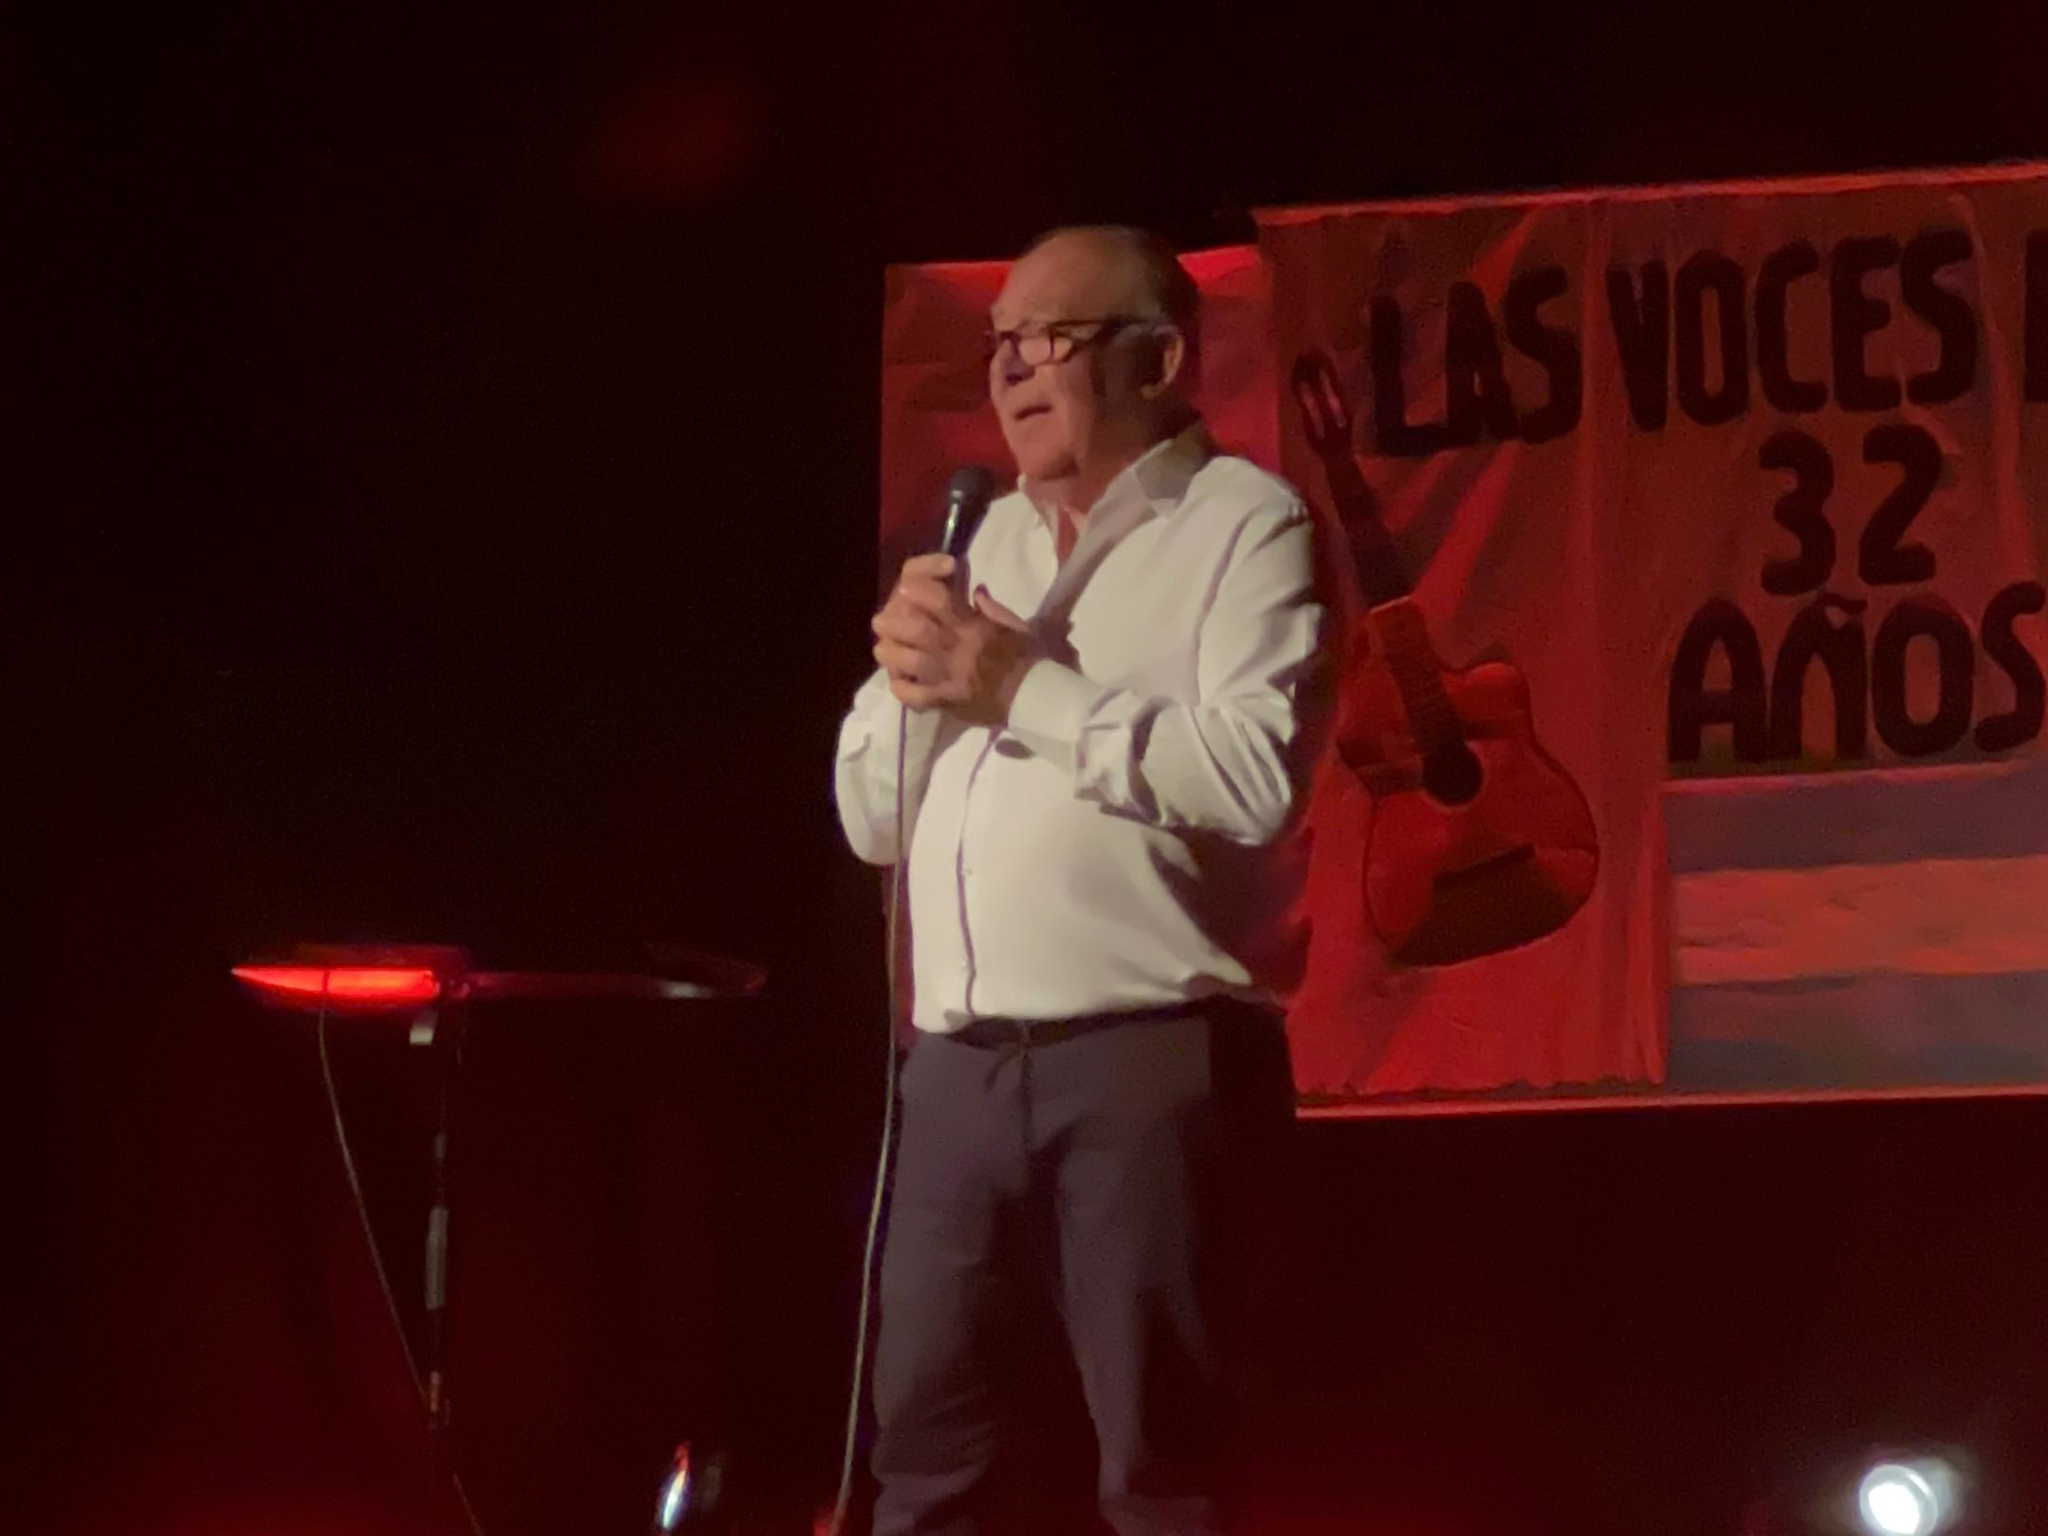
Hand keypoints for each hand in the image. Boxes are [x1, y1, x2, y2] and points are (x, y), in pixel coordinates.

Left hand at [871, 554, 1041, 723]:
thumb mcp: (1016, 626)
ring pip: (908, 662)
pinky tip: (899, 681)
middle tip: (880, 621)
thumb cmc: (1029, 660)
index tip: (906, 588)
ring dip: (891, 653)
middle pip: (915, 630)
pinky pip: (915, 697)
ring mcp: (949, 678)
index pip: (938, 601)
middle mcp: (957, 650)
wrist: (1038, 700)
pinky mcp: (946, 702)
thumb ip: (993, 609)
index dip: (918, 591)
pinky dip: (902, 688)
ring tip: (884, 649)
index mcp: (974, 628)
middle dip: (893, 622)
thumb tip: (974, 591)